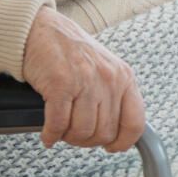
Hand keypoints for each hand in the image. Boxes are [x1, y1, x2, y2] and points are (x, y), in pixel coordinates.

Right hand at [21, 5, 145, 151]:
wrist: (42, 29)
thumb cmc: (71, 51)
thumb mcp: (105, 69)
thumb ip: (114, 95)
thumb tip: (116, 131)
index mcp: (124, 77)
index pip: (135, 122)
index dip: (123, 142)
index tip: (112, 147)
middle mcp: (108, 79)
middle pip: (105, 132)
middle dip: (88, 140)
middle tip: (75, 135)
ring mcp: (86, 82)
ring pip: (82, 131)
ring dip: (69, 137)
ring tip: (62, 131)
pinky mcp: (60, 84)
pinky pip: (59, 124)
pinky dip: (51, 134)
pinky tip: (48, 134)